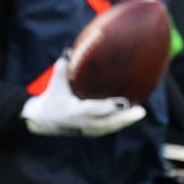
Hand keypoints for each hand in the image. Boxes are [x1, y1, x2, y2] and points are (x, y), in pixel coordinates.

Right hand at [21, 55, 145, 136]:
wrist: (43, 121)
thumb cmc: (51, 100)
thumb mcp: (54, 85)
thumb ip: (62, 69)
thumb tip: (69, 52)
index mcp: (74, 111)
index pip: (93, 110)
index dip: (107, 107)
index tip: (122, 102)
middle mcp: (83, 122)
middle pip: (107, 122)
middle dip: (124, 118)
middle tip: (140, 111)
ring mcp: (87, 129)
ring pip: (109, 127)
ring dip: (125, 121)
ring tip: (139, 112)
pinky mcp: (91, 131)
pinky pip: (108, 128)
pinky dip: (120, 123)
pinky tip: (132, 116)